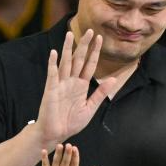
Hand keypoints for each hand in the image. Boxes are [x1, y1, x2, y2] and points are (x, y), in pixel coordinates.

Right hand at [35, 30, 116, 147]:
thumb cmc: (71, 123)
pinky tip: (54, 53)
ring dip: (68, 49)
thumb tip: (113, 79)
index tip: (100, 38)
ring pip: (65, 63)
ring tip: (70, 35)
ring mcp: (61, 85)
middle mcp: (71, 82)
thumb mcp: (90, 108)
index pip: (89, 65)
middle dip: (84, 45)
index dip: (95, 52)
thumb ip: (100, 93)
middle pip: (78, 60)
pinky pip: (52, 75)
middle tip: (90, 30)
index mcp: (81, 86)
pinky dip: (53, 64)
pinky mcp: (51, 90)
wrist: (56, 134)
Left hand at [37, 143, 98, 165]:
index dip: (75, 156)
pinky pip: (45, 165)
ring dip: (58, 153)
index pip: (74, 164)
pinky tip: (44, 151)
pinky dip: (44, 158)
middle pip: (66, 162)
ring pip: (56, 162)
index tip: (75, 148)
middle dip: (67, 153)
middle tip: (68, 145)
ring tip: (59, 145)